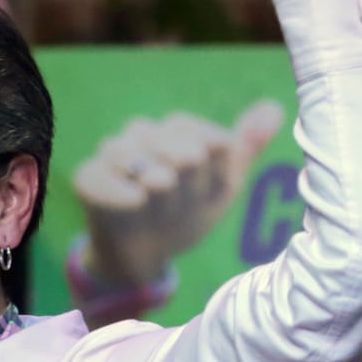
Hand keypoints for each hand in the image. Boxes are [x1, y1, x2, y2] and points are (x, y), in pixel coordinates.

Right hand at [73, 101, 284, 287]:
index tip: (213, 188)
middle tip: (184, 197)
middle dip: (182, 169)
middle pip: (164, 137)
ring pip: (129, 151)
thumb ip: (244, 148)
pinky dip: (119, 190)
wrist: (147, 253)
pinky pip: (97, 176)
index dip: (211, 160)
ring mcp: (111, 156)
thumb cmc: (185, 213)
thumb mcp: (221, 186)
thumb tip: (274, 107)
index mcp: (175, 132)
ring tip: (161, 201)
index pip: (197, 130)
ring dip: (153, 179)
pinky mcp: (86, 180)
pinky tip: (136, 203)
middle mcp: (141, 136)